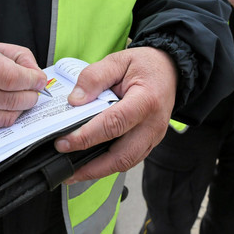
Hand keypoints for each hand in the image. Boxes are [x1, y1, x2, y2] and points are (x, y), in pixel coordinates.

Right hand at [0, 37, 46, 130]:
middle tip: (35, 90)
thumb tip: (36, 73)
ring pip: (4, 115)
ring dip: (21, 108)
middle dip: (30, 95)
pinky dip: (4, 116)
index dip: (31, 80)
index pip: (9, 76)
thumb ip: (13, 55)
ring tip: (22, 98)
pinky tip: (3, 105)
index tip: (39, 79)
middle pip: (10, 98)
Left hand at [54, 47, 176, 183]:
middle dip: (92, 166)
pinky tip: (91, 164)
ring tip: (75, 173)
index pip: (114, 124)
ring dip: (99, 171)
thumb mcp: (118, 61)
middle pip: (122, 155)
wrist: (169, 70)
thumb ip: (94, 77)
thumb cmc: (145, 65)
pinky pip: (129, 160)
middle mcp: (153, 124)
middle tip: (67, 168)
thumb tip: (74, 101)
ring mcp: (154, 136)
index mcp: (146, 100)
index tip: (64, 142)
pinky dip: (109, 165)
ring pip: (126, 163)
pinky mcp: (149, 143)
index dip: (87, 136)